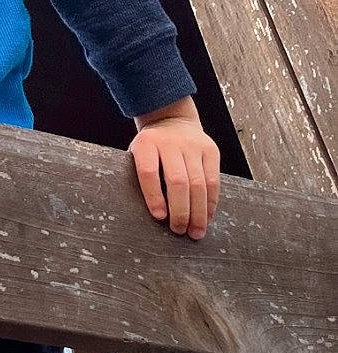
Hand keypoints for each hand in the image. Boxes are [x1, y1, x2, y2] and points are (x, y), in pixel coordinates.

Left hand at [127, 119, 220, 240]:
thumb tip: (155, 214)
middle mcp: (170, 142)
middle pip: (177, 181)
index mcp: (146, 144)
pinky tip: (207, 216)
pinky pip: (214, 181)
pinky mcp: (211, 150)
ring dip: (198, 212)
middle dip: (180, 211)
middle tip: (180, 231)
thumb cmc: (152, 148)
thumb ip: (142, 177)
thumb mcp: (138, 155)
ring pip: (199, 184)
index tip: (160, 217)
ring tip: (196, 231)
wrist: (172, 121)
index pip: (149, 172)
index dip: (154, 196)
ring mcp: (193, 145)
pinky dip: (211, 203)